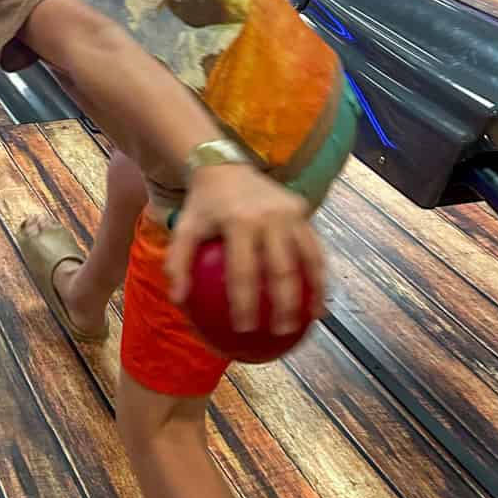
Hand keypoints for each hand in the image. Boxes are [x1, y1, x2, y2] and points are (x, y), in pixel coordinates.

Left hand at [165, 165, 325, 334]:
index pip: (244, 270)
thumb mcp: (184, 228)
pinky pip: (314, 245)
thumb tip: (178, 300)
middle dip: (285, 304)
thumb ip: (178, 262)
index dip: (246, 302)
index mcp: (239, 221)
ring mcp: (289, 211)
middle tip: (282, 332)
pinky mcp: (302, 208)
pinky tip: (318, 298)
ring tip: (311, 320)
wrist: (225, 166)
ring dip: (313, 291)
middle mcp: (269, 216)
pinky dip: (320, 273)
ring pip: (308, 257)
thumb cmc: (203, 205)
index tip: (246, 329)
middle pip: (282, 268)